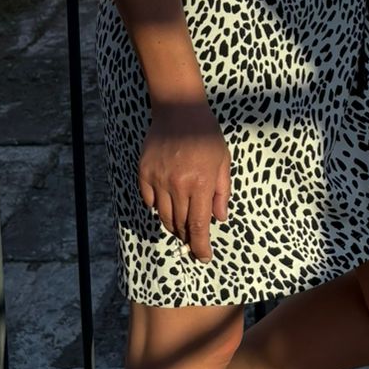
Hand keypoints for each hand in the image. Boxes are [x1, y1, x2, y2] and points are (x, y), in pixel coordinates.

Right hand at [137, 104, 231, 261]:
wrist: (179, 111)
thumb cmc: (206, 135)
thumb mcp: (223, 162)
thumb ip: (221, 192)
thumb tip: (219, 219)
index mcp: (201, 183)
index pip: (198, 224)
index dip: (201, 245)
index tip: (203, 257)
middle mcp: (178, 185)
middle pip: (179, 223)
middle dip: (187, 236)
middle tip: (193, 239)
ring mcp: (159, 179)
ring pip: (163, 215)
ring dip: (173, 225)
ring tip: (180, 226)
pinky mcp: (145, 173)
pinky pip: (149, 201)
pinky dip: (157, 208)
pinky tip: (165, 204)